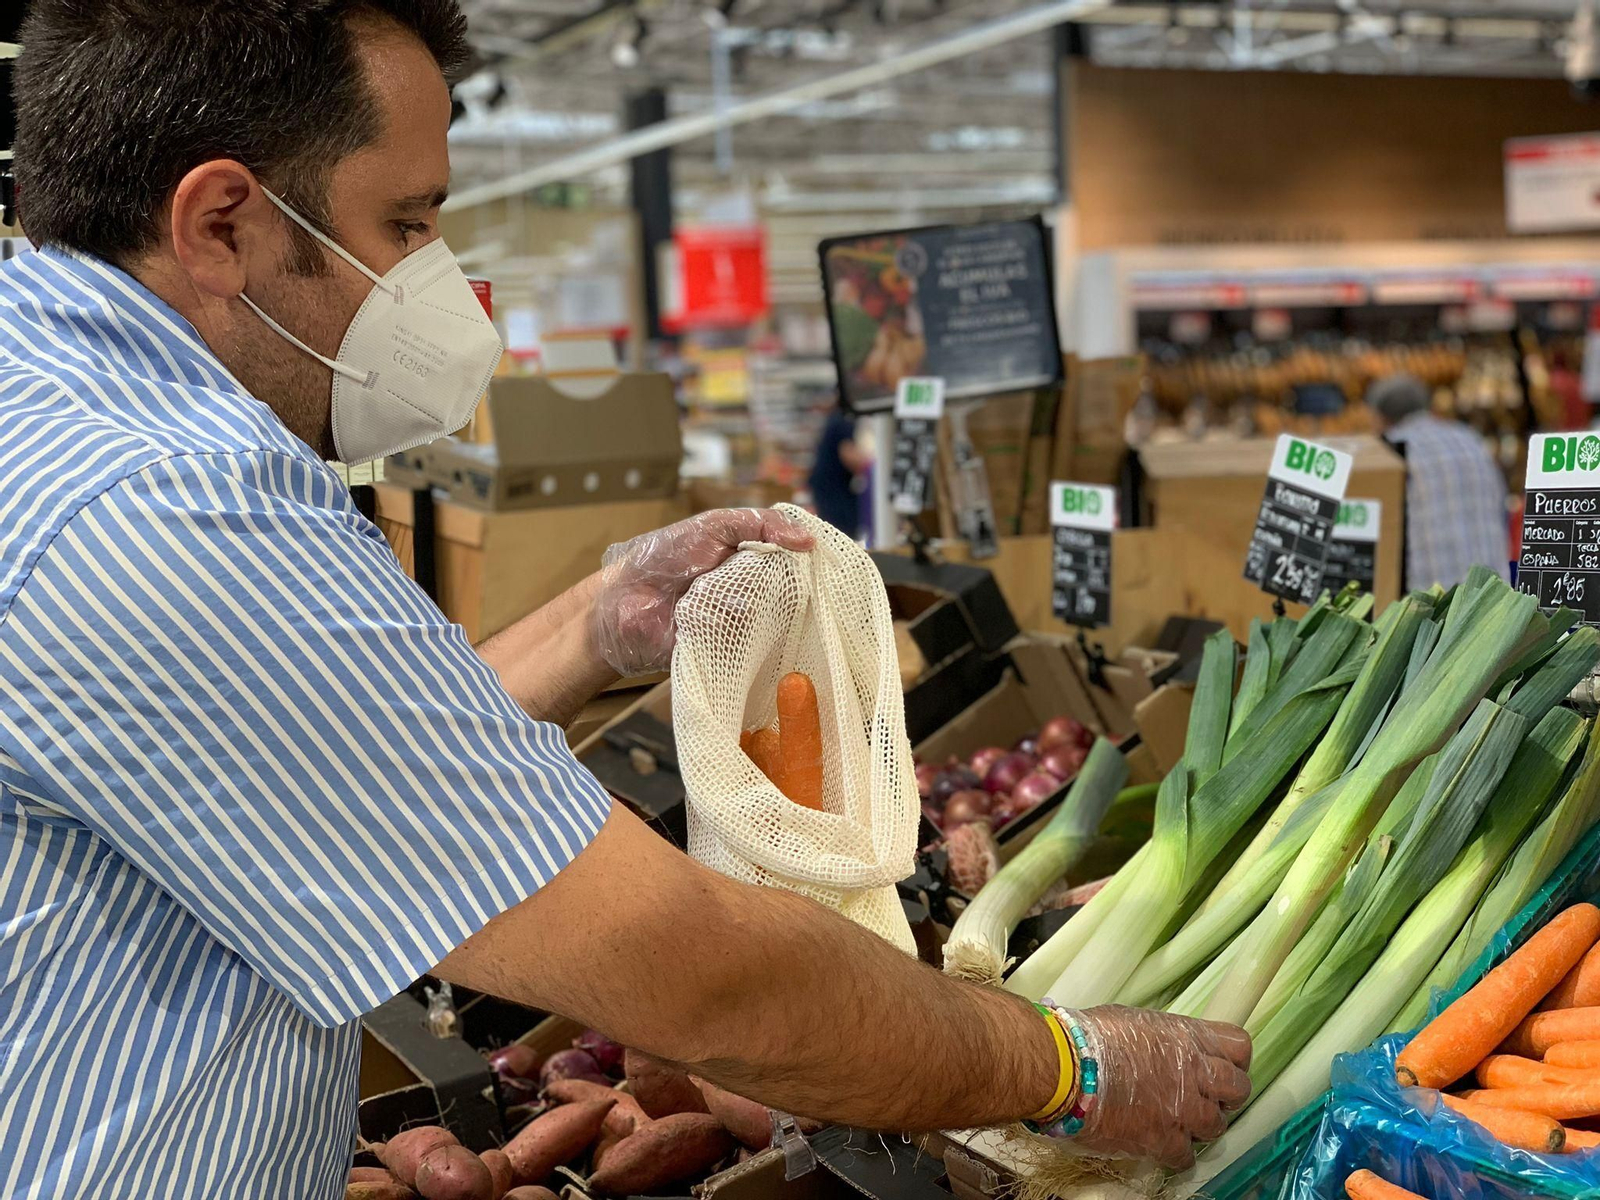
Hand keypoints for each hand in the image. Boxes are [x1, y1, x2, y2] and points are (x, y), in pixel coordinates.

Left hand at [592, 508, 813, 675]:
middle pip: (792, 589)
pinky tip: (740, 623)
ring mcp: (745, 619)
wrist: (625, 602)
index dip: (810, 558)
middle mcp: (754, 589)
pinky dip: (752, 633)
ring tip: (746, 597)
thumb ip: (761, 524)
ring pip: (776, 614)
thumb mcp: (715, 525)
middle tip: (794, 579)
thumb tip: (807, 539)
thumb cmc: (666, 557)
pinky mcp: (733, 647)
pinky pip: (756, 643)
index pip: (794, 559)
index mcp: (753, 559)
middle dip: (794, 583)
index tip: (825, 556)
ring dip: (767, 605)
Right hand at [1053, 1005, 1251, 1168]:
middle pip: (1239, 1089)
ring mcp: (1184, 1111)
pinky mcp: (1164, 1142)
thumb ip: (1162, 1038)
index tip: (1220, 1064)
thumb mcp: (1134, 1021)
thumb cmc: (1090, 1037)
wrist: (1067, 1070)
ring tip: (1176, 1119)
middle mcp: (1195, 1074)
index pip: (1239, 1046)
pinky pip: (1187, 1156)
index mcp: (1188, 1037)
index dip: (1232, 1058)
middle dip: (1225, 1094)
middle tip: (1203, 1095)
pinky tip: (1158, 1142)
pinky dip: (1176, 1152)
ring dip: (1200, 1124)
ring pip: (1217, 1126)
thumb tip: (1161, 1048)